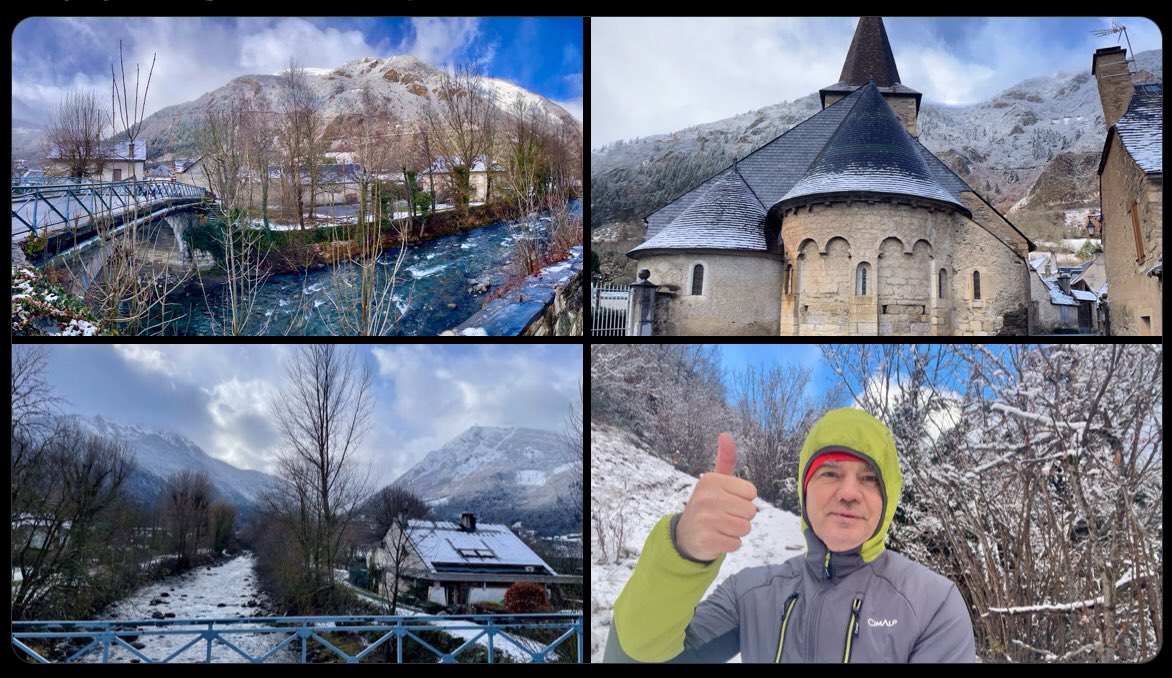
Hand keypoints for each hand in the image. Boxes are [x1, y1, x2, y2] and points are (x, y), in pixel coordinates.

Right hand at [675, 432, 757, 561]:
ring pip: (745, 528)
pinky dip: (730, 544)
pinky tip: (717, 538)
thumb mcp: (715, 480)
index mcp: (711, 480)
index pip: (751, 492)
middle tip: (724, 515)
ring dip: (737, 531)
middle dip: (742, 516)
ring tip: (721, 527)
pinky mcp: (706, 540)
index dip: (743, 499)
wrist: (685, 535)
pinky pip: (736, 544)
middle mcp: (706, 497)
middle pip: (751, 511)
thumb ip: (725, 459)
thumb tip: (725, 434)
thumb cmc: (708, 504)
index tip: (727, 500)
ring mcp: (705, 520)